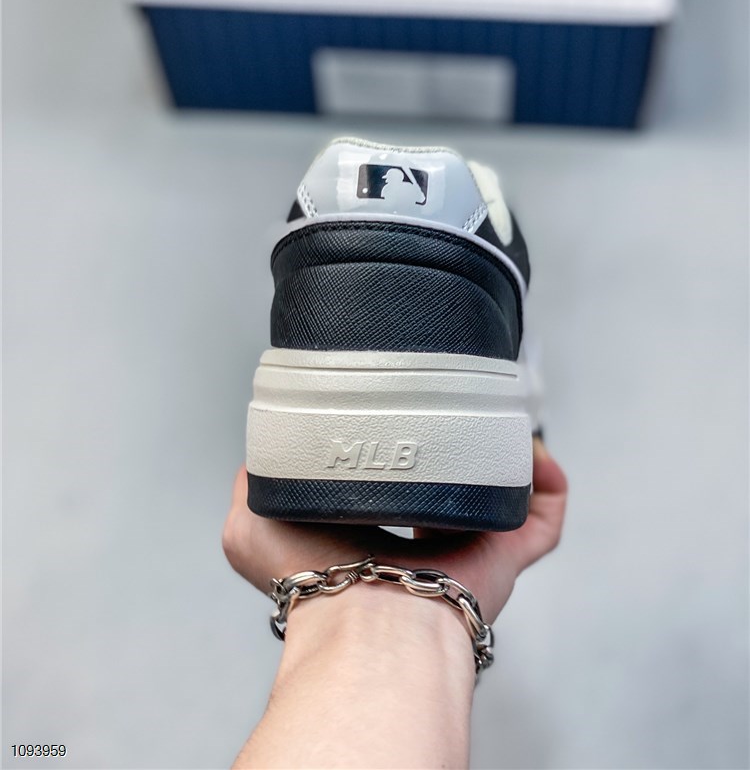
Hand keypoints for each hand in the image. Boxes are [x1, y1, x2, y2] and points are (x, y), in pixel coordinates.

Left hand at [223, 438, 566, 623]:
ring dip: (506, 457)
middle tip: (460, 412)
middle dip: (459, 449)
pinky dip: (547, 485)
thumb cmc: (312, 580)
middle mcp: (421, 542)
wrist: (366, 619)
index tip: (403, 416)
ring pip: (500, 497)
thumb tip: (262, 455)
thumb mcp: (252, 523)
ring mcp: (467, 549)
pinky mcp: (506, 555)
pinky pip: (542, 518)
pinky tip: (535, 453)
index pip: (389, 487)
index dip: (396, 452)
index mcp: (370, 533)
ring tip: (501, 420)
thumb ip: (254, 482)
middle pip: (452, 489)